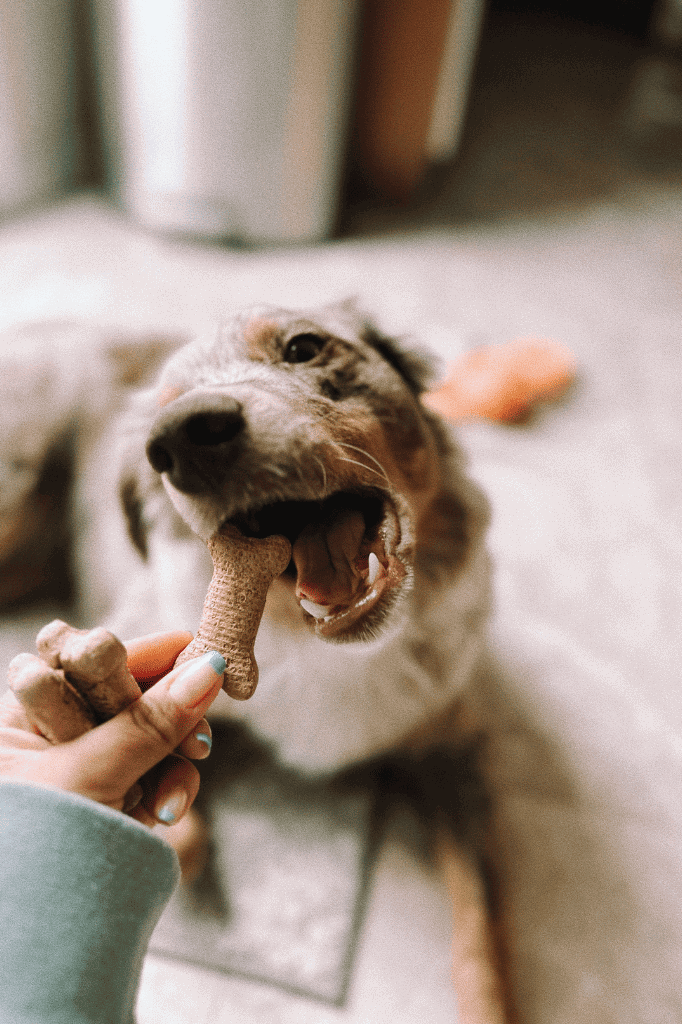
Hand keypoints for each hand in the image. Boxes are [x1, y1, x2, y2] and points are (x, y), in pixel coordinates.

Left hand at [0, 631, 224, 826]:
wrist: (35, 937)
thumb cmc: (36, 845)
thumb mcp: (90, 775)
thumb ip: (150, 721)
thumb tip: (209, 667)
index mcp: (25, 716)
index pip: (91, 662)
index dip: (146, 655)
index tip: (195, 648)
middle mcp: (54, 735)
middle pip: (133, 698)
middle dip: (169, 720)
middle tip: (198, 739)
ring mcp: (86, 767)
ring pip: (153, 737)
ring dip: (173, 765)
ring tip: (169, 802)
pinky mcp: (114, 797)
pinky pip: (157, 772)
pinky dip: (169, 789)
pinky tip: (164, 813)